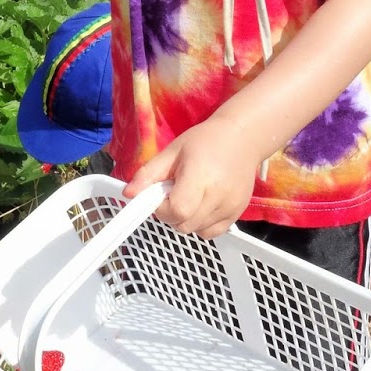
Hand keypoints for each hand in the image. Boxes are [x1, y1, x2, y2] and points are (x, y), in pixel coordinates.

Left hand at [123, 118, 257, 237]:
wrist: (243, 138)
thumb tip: (127, 194)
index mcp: (200, 177)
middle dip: (171, 214)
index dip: (162, 208)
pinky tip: (202, 205)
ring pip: (195, 231)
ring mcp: (231, 207)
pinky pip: (210, 232)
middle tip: (174, 193)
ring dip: (185, 219)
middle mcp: (218, 196)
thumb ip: (149, 174)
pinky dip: (201, 224)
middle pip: (184, 225)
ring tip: (190, 195)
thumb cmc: (204, 141)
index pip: (176, 210)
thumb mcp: (172, 151)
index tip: (161, 194)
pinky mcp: (238, 214)